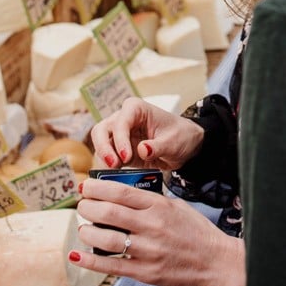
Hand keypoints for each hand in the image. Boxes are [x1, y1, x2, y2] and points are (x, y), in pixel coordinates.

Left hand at [72, 179, 245, 285]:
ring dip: (87, 231)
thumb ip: (151, 200)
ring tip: (83, 228)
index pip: (121, 191)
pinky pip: (112, 265)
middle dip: (87, 207)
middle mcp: (152, 226)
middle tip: (82, 205)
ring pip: (106, 238)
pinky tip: (77, 255)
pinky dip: (91, 260)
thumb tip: (123, 194)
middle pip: (108, 212)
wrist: (217, 261)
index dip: (97, 187)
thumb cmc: (197, 232)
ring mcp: (148, 250)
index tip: (85, 185)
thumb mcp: (177, 206)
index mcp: (159, 206)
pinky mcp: (146, 272)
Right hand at [88, 97, 204, 170]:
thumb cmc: (180, 136)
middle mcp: (123, 119)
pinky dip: (108, 167)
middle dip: (104, 148)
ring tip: (116, 171)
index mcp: (136, 109)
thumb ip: (158, 146)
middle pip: (101, 130)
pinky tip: (116, 176)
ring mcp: (118, 135)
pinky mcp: (119, 150)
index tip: (126, 157)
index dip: (120, 139)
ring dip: (104, 158)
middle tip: (114, 165)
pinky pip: (107, 157)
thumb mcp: (174, 142)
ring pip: (99, 144)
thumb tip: (142, 150)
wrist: (185, 146)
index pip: (121, 121)